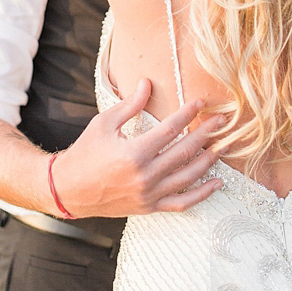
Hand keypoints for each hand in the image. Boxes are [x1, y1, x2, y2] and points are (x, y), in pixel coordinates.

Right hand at [51, 79, 223, 216]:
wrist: (69, 189)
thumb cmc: (85, 153)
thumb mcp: (103, 124)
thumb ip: (129, 106)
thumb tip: (147, 84)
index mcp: (133, 153)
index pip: (169, 130)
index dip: (187, 115)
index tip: (200, 103)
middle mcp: (145, 176)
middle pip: (184, 152)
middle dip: (206, 134)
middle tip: (221, 122)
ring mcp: (149, 194)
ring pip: (188, 177)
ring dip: (209, 161)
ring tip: (222, 146)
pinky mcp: (150, 206)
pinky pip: (183, 203)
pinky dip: (202, 194)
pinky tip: (216, 182)